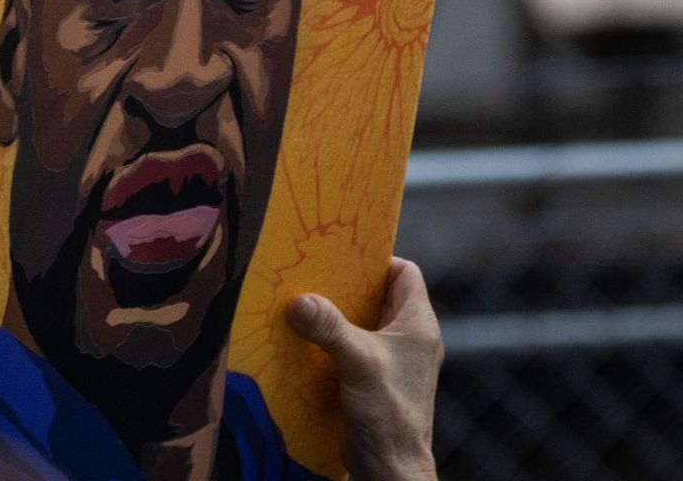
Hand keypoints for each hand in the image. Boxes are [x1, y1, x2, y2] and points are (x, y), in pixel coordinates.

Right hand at [287, 256, 442, 480]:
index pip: (404, 272)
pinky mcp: (376, 379)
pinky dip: (332, 340)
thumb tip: (298, 300)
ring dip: (334, 315)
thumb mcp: (358, 363)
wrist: (392, 469)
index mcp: (419, 325)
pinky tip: (305, 341)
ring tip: (302, 306)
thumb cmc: (389, 414)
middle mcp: (410, 339)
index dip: (376, 260)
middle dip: (345, 286)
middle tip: (310, 277)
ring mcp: (394, 360)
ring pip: (363, 322)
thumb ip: (329, 328)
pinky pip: (353, 346)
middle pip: (378, 295)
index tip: (340, 258)